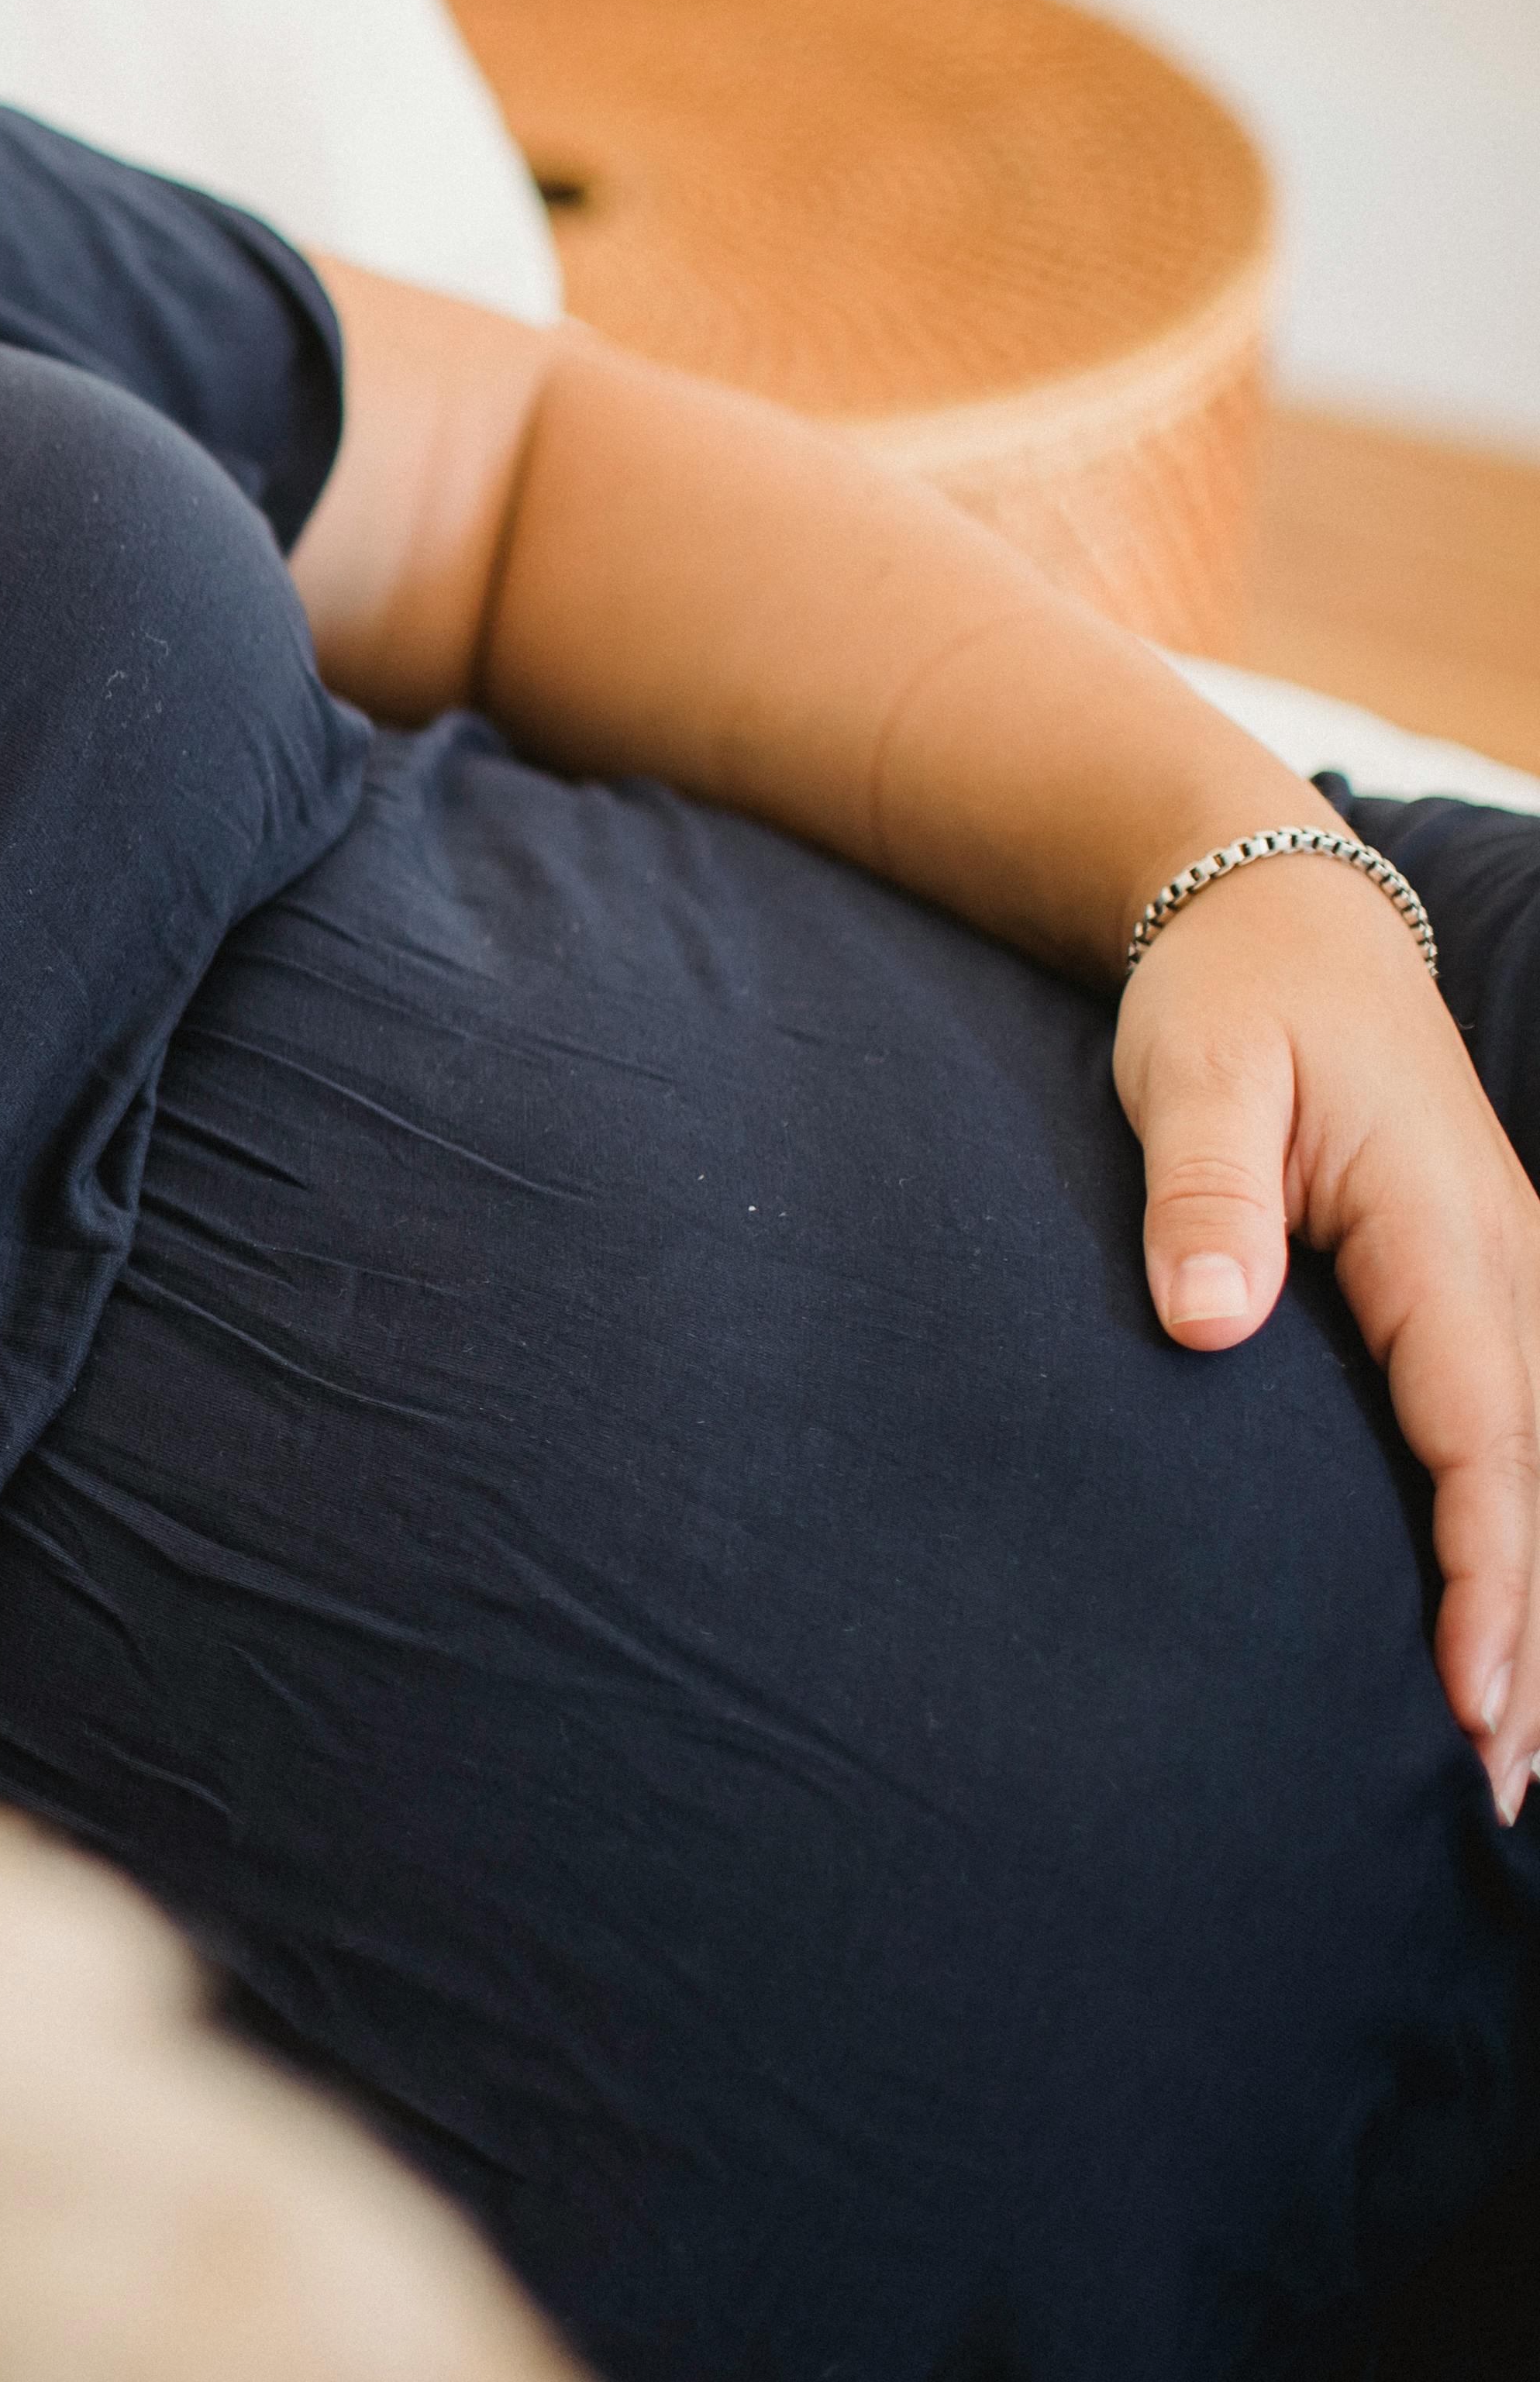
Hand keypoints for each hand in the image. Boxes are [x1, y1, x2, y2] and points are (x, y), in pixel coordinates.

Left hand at [1119, 848, 1539, 1815]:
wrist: (1279, 921)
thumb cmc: (1229, 1002)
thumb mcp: (1198, 1076)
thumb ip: (1203, 1195)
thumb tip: (1206, 1322)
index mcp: (1447, 1232)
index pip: (1483, 1436)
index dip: (1489, 1576)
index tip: (1474, 1693)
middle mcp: (1504, 1267)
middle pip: (1537, 1480)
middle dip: (1530, 1636)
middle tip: (1505, 1784)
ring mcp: (1499, 1280)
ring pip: (1537, 1467)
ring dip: (1531, 1601)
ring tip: (1512, 1751)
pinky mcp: (1469, 1289)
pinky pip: (1506, 1430)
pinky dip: (1511, 1532)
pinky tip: (1492, 1627)